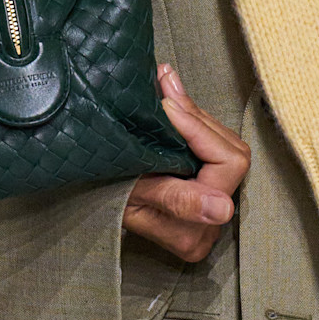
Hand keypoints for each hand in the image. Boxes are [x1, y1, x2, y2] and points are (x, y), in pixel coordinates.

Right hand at [122, 65, 250, 262]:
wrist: (87, 198)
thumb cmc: (104, 199)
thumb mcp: (133, 196)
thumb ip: (177, 199)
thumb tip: (223, 209)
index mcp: (194, 233)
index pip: (227, 166)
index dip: (199, 130)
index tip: (167, 105)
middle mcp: (212, 224)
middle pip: (231, 152)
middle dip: (197, 117)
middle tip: (165, 86)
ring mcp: (212, 205)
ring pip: (225, 144)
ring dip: (195, 115)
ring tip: (165, 86)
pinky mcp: (208, 186)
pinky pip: (214, 146)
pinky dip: (193, 122)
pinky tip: (171, 102)